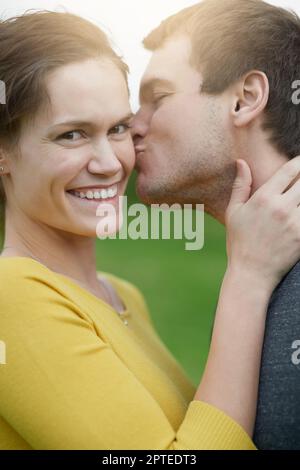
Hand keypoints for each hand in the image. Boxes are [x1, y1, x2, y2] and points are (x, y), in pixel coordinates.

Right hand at [226, 157, 299, 289]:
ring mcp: (295, 222)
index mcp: (264, 198)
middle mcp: (281, 207)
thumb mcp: (234, 212)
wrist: (252, 273)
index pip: (289, 170)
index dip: (299, 162)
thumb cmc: (239, 242)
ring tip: (299, 200)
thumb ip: (240, 185)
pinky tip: (299, 214)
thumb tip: (241, 162)